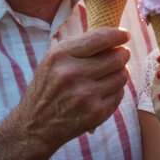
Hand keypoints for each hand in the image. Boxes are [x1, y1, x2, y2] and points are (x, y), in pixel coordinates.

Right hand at [8, 27, 131, 155]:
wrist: (36, 125)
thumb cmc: (48, 87)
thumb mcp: (53, 59)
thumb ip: (80, 45)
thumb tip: (112, 36)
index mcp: (61, 55)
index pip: (100, 38)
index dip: (118, 35)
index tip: (124, 35)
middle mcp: (72, 73)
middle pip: (116, 57)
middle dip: (123, 53)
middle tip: (122, 54)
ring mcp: (85, 95)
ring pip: (121, 75)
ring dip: (120, 72)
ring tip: (111, 73)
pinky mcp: (95, 113)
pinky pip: (119, 94)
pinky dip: (116, 90)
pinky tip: (105, 90)